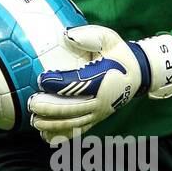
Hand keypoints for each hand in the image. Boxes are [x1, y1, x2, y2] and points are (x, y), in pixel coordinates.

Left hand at [28, 25, 171, 141]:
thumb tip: (66, 34)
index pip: (78, 84)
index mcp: (103, 79)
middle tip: (32, 103)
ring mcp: (99, 112)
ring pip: (74, 123)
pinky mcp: (97, 119)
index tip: (41, 80)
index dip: (58, 83)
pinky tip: (46, 136)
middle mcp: (101, 100)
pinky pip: (79, 130)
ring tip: (35, 121)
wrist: (139, 74)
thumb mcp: (108, 38)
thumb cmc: (119, 54)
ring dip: (53, 124)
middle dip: (50, 108)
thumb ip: (89, 35)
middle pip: (73, 108)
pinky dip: (62, 135)